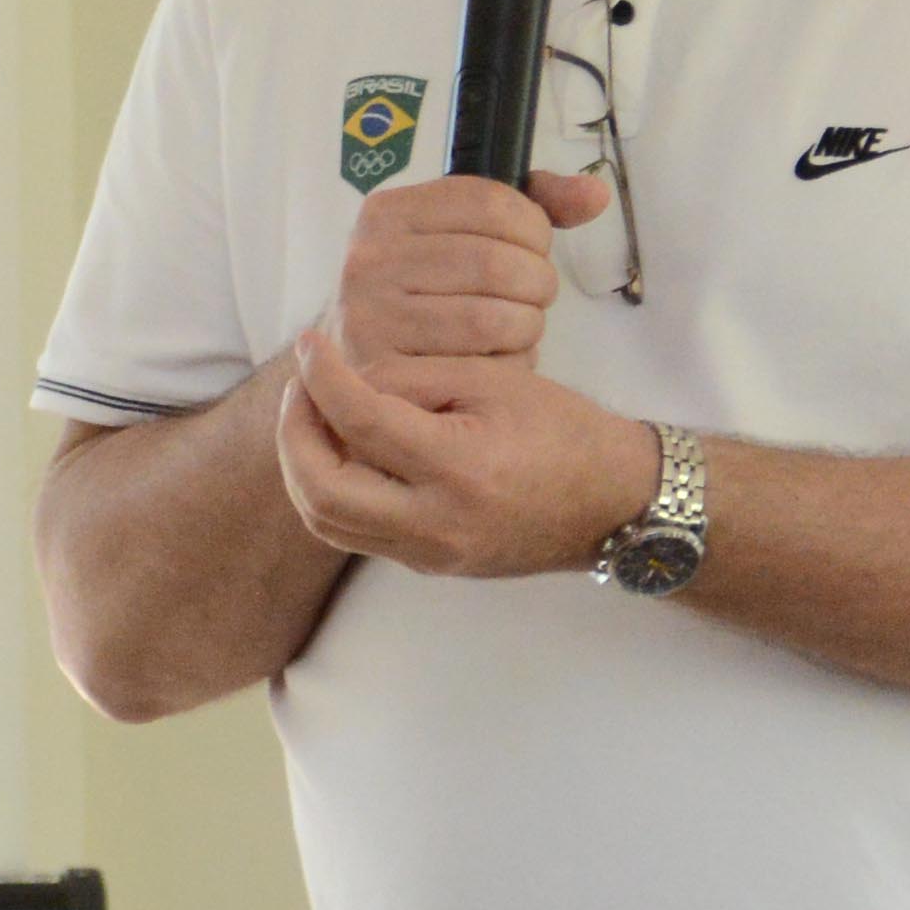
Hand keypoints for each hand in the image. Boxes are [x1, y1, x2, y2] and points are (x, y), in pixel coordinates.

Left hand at [282, 325, 660, 579]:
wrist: (614, 505)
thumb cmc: (564, 432)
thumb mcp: (495, 382)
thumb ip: (414, 378)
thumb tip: (346, 379)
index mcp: (459, 469)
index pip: (360, 423)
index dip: (322, 378)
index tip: (309, 345)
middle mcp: (436, 524)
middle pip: (321, 490)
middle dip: (294, 433)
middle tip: (302, 388)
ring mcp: (428, 554)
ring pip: (326, 521)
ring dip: (304, 466)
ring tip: (315, 417)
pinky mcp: (427, 564)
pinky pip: (354, 533)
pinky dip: (332, 489)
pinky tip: (344, 450)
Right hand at [329, 167, 601, 370]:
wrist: (360, 371)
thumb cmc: (428, 297)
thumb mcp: (464, 236)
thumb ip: (530, 208)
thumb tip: (594, 195)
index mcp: (387, 212)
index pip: (491, 203)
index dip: (534, 229)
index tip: (534, 249)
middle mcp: (368, 260)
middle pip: (495, 262)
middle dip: (536, 283)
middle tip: (533, 298)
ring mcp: (368, 318)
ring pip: (490, 318)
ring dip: (524, 328)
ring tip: (516, 330)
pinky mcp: (382, 374)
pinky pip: (475, 367)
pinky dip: (504, 366)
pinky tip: (496, 361)